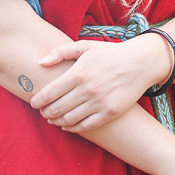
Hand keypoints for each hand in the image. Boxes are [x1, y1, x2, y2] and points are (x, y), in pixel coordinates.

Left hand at [29, 34, 169, 131]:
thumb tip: (40, 62)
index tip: (34, 103)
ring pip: (69, 119)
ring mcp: (99, 103)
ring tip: (53, 119)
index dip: (37, 101)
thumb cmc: (110, 53)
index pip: (49, 93)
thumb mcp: (85, 46)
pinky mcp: (110, 112)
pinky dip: (73, 128)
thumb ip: (61, 52)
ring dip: (57, 121)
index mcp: (78, 73)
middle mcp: (88, 89)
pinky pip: (86, 126)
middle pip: (56, 109)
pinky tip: (68, 126)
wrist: (141, 63)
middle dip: (45, 113)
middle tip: (43, 112)